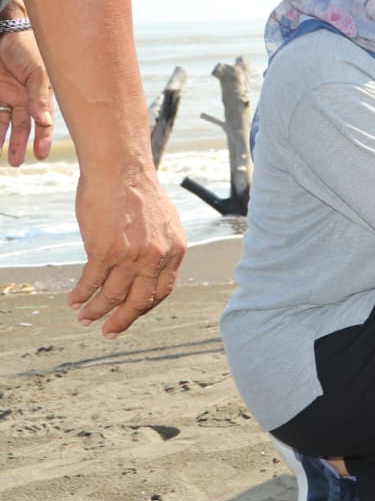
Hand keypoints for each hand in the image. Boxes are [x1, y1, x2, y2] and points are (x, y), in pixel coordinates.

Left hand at [0, 25, 54, 164]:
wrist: (5, 27)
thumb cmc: (26, 46)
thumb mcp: (38, 72)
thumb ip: (39, 97)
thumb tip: (45, 122)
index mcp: (40, 94)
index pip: (43, 122)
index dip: (42, 139)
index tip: (39, 155)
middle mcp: (23, 98)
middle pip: (22, 126)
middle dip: (19, 145)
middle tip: (16, 162)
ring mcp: (6, 95)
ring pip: (3, 122)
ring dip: (1, 139)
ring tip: (0, 155)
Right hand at [70, 166, 186, 337]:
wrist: (120, 169)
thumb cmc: (138, 191)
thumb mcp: (163, 222)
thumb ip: (159, 246)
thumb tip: (147, 267)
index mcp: (175, 250)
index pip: (161, 290)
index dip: (144, 307)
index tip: (131, 315)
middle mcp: (157, 257)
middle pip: (140, 301)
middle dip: (122, 320)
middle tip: (109, 331)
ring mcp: (131, 255)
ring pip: (113, 295)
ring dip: (96, 310)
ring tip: (84, 316)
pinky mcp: (105, 250)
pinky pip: (92, 282)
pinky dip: (81, 294)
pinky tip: (74, 299)